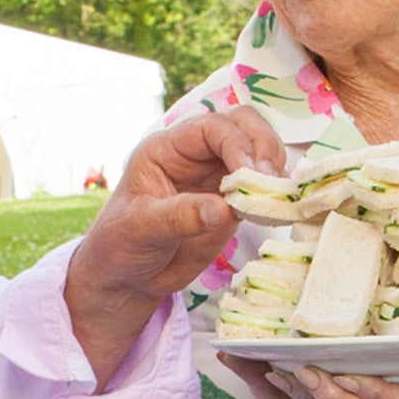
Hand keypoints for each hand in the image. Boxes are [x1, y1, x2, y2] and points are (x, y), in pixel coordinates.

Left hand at [64, 110, 285, 384]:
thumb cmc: (122, 244)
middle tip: (272, 181)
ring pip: (261, 149)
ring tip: (276, 197)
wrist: (129, 274)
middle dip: (264, 145)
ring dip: (275, 167)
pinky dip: (276, 191)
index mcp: (167, 149)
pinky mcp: (235, 199)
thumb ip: (180, 217)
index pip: (211, 128)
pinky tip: (275, 209)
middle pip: (244, 124)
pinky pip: (264, 184)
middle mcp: (197, 154)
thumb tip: (225, 210)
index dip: (237, 144)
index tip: (250, 173)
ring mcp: (219, 174)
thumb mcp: (141, 229)